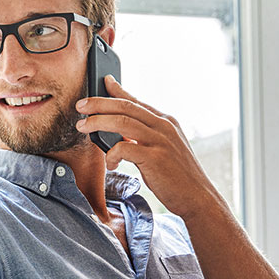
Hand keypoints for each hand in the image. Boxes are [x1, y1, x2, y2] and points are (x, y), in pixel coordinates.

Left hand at [75, 75, 226, 219]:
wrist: (197, 197)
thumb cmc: (176, 175)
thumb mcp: (163, 149)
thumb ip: (144, 137)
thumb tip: (118, 130)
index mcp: (166, 121)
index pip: (136, 101)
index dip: (118, 90)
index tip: (104, 81)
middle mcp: (164, 126)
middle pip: (125, 106)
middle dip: (99, 103)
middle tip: (81, 105)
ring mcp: (161, 141)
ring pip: (122, 122)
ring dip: (98, 122)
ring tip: (82, 127)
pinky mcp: (155, 158)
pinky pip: (124, 148)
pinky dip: (111, 154)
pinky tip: (109, 164)